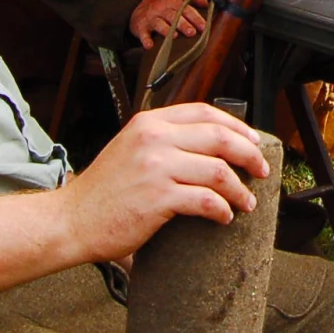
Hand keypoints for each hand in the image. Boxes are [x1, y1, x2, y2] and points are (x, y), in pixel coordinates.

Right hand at [58, 103, 268, 259]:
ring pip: (218, 171)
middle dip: (249, 154)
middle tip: (262, 170)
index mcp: (149, 122)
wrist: (71, 220)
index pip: (205, 112)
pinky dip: (223, 209)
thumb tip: (209, 146)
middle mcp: (154, 138)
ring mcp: (156, 166)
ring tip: (247, 201)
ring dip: (240, 188)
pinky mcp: (158, 197)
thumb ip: (163, 140)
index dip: (236, 126)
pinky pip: (206, 200)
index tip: (253, 142)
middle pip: (219, 137)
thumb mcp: (131, 148)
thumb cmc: (103, 191)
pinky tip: (224, 216)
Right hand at [130, 0, 207, 48]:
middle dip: (183, 24)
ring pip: (159, 24)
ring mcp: (152, 18)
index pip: (186, 9)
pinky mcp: (141, 27)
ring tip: (174, 37)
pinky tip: (149, 46)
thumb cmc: (165, 3)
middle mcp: (163, 9)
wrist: (139, 4)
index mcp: (174, 1)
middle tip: (192, 33)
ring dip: (166, 30)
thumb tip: (209, 2)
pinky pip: (143, 33)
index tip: (204, 27)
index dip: (196, 18)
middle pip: (174, 16)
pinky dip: (145, 40)